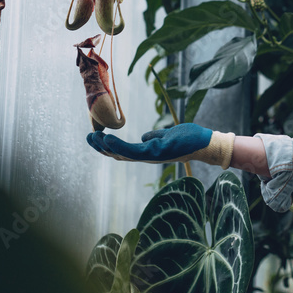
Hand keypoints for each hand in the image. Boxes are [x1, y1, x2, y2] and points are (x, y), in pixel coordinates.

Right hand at [85, 123, 234, 168]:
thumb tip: (143, 137)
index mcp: (148, 152)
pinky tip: (108, 139)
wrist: (205, 143)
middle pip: (119, 155)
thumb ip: (154, 137)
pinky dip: (119, 146)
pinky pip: (133, 151)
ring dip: (106, 146)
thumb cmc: (188, 139)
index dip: (108, 147)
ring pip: (123, 154)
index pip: (123, 152)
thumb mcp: (167, 136)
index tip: (95, 138)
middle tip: (87, 137)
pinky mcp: (156, 153)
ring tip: (93, 137)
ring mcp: (151, 156)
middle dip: (102, 148)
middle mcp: (147, 157)